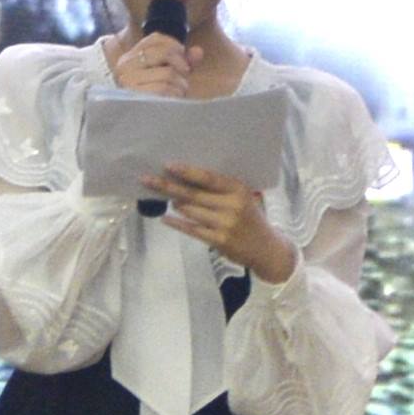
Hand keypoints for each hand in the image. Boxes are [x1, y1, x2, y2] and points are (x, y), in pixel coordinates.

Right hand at [107, 29, 198, 99]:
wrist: (140, 126)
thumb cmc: (157, 97)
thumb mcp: (171, 74)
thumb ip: (184, 61)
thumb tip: (198, 51)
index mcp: (130, 58)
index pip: (155, 38)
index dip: (175, 44)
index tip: (182, 56)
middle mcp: (124, 66)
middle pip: (164, 53)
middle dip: (181, 65)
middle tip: (183, 77)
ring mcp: (127, 82)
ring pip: (168, 73)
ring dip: (180, 84)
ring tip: (176, 92)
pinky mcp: (135, 97)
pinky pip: (165, 89)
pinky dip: (175, 94)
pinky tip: (172, 100)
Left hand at [161, 170, 290, 282]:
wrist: (266, 248)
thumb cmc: (249, 218)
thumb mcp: (242, 198)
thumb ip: (219, 189)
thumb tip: (185, 179)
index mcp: (238, 189)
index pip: (208, 177)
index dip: (187, 171)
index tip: (168, 165)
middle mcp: (233, 205)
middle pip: (194, 193)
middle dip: (168, 186)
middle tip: (147, 179)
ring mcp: (225, 224)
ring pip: (190, 210)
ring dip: (174, 202)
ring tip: (161, 195)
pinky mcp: (219, 240)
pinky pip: (192, 230)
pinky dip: (177, 223)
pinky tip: (165, 218)